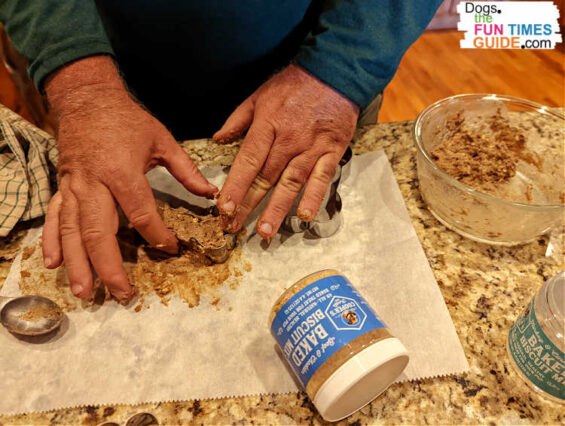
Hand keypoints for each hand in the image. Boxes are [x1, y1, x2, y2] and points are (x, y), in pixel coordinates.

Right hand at [42, 56, 216, 300]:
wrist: (87, 98)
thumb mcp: (162, 139)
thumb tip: (211, 194)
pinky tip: (53, 263)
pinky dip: (52, 241)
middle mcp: (94, 184)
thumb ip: (186, 170)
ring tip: (84, 291)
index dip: (157, 234)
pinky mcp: (62, 186)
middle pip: (99, 231)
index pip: (140, 213)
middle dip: (109, 265)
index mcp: (122, 172)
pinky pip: (54, 218)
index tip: (171, 248)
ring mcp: (73, 187)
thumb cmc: (127, 120)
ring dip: (78, 262)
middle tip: (121, 293)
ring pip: (72, 230)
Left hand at [214, 64, 358, 237]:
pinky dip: (313, 198)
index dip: (236, 186)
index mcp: (267, 125)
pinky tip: (304, 216)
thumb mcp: (259, 95)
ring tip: (266, 231)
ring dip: (278, 209)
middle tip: (236, 228)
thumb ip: (238, 119)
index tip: (225, 207)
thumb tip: (217, 139)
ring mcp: (311, 148)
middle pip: (266, 178)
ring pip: (291, 183)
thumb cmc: (295, 84)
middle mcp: (288, 140)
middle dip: (249, 205)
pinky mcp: (331, 152)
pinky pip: (322, 179)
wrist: (335, 73)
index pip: (248, 161)